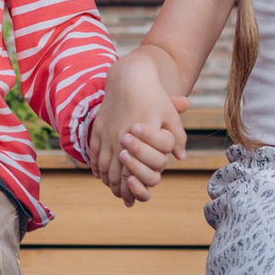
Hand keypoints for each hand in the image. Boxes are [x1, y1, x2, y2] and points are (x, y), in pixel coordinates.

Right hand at [88, 53, 186, 206]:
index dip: (132, 187)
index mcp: (139, 137)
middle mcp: (119, 137)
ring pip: (103, 163)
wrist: (130, 76)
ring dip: (107, 178)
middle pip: (115, 171)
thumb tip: (180, 157)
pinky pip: (94, 151)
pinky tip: (99, 173)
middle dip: (118, 188)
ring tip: (111, 188)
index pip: (131, 171)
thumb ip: (176, 136)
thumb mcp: (170, 114)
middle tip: (122, 198)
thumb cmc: (153, 95)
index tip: (132, 198)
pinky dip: (96, 164)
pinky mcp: (98, 126)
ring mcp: (106, 132)